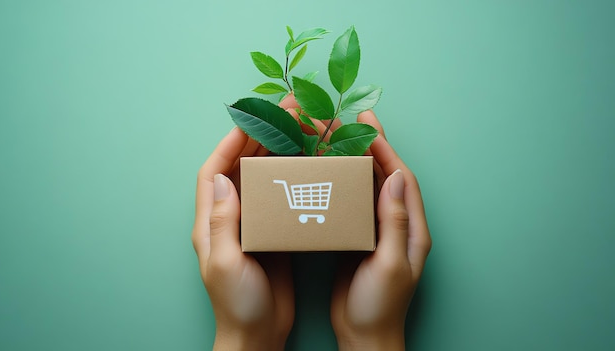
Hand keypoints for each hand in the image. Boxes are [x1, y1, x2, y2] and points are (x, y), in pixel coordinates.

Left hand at [192, 96, 298, 350]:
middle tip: (284, 115)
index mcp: (210, 223)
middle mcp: (229, 217)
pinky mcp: (272, 233)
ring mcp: (251, 224)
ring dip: (277, 153)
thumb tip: (223, 179)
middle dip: (258, 138)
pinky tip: (308, 165)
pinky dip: (291, 177)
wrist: (258, 334)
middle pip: (240, 168)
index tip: (249, 121)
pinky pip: (279, 196)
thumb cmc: (237, 304)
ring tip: (299, 131)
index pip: (213, 173)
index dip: (228, 145)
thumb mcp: (226, 263)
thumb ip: (223, 222)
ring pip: (261, 178)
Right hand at [330, 111, 431, 349]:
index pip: (402, 179)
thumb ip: (395, 222)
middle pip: (385, 177)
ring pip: (368, 187)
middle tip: (350, 122)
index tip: (369, 124)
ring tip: (336, 139)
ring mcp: (377, 231)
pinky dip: (343, 184)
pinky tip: (327, 173)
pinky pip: (352, 203)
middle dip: (371, 147)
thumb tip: (396, 177)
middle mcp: (397, 225)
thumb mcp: (390, 264)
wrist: (364, 336)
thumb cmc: (380, 306)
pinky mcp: (358, 238)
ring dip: (355, 161)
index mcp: (412, 229)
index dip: (387, 150)